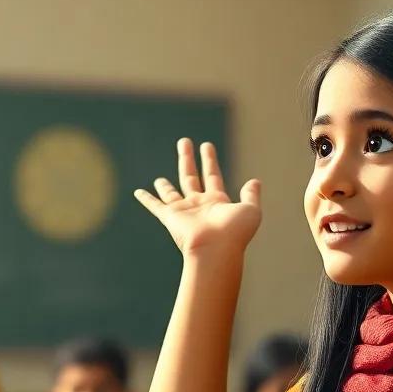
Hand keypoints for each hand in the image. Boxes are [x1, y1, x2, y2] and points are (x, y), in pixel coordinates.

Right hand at [134, 139, 260, 255]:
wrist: (216, 250)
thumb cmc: (234, 232)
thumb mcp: (250, 210)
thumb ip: (251, 195)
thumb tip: (255, 181)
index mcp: (217, 202)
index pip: (212, 175)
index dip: (209, 160)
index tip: (206, 145)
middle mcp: (199, 205)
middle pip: (191, 177)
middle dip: (187, 159)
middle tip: (183, 141)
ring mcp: (184, 212)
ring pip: (172, 193)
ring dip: (164, 185)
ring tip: (158, 179)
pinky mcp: (171, 218)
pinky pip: (155, 206)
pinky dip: (146, 199)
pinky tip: (138, 192)